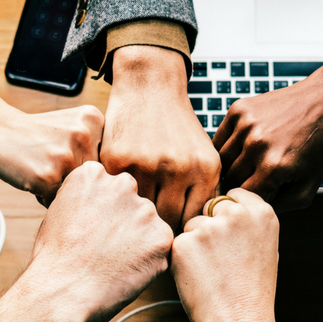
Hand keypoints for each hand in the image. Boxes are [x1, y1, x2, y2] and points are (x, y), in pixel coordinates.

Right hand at [0, 104, 103, 205]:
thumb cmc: (34, 133)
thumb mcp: (72, 125)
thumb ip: (96, 146)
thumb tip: (119, 186)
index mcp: (94, 120)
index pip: (107, 161)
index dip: (86, 165)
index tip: (67, 154)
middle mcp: (84, 136)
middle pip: (94, 178)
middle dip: (75, 179)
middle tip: (51, 163)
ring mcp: (66, 156)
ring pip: (78, 191)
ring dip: (60, 189)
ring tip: (42, 169)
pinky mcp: (48, 176)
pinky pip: (57, 201)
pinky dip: (45, 196)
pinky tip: (33, 176)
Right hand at [0, 162, 171, 321]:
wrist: (56, 297)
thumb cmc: (48, 264)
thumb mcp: (57, 215)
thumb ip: (81, 199)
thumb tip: (91, 196)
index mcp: (91, 174)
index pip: (115, 181)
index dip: (109, 210)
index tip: (101, 228)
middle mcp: (120, 186)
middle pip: (136, 201)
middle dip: (127, 225)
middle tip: (106, 251)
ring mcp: (143, 211)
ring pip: (151, 225)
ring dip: (138, 244)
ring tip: (112, 265)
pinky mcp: (159, 240)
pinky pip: (164, 249)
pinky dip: (150, 263)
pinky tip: (126, 273)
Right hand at [100, 45, 220, 230]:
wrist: (150, 86)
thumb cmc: (177, 127)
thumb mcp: (202, 155)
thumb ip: (202, 192)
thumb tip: (196, 235)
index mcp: (205, 169)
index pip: (193, 220)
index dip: (182, 231)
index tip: (171, 231)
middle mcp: (179, 168)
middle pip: (168, 221)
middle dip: (158, 227)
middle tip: (148, 228)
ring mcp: (147, 164)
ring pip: (140, 212)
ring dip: (135, 215)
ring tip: (132, 215)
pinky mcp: (118, 160)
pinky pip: (117, 194)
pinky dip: (117, 197)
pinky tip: (117, 196)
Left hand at [171, 189, 280, 321]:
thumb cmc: (252, 292)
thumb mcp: (264, 247)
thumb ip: (247, 222)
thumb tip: (224, 206)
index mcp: (262, 212)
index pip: (233, 194)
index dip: (227, 214)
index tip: (230, 234)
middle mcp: (236, 214)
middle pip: (210, 207)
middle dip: (210, 226)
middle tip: (221, 259)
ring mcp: (209, 227)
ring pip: (191, 225)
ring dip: (195, 243)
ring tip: (213, 271)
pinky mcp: (185, 243)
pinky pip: (177, 243)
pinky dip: (183, 259)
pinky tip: (199, 277)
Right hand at [213, 71, 322, 211]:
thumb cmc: (320, 145)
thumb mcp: (310, 186)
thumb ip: (282, 206)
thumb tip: (253, 212)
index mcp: (274, 168)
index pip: (243, 199)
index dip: (248, 203)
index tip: (254, 199)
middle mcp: (256, 145)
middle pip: (229, 181)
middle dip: (238, 186)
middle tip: (250, 185)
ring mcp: (245, 125)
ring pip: (220, 161)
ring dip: (230, 168)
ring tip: (246, 168)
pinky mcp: (239, 110)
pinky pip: (219, 139)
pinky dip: (226, 148)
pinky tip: (241, 150)